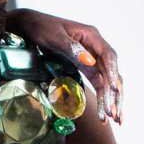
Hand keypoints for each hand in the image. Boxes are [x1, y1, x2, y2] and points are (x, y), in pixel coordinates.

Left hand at [8, 10, 122, 124]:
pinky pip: (97, 81)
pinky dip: (102, 96)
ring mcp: (91, 56)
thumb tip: (90, 62)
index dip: (112, 74)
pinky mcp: (84, 65)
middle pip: (110, 72)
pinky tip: (105, 110)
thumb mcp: (54, 37)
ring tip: (115, 118)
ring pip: (106, 79)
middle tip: (113, 114)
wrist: (28, 25)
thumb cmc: (41, 27)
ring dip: (111, 99)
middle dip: (113, 94)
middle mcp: (95, 46)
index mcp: (92, 36)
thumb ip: (72, 49)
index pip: (108, 57)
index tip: (113, 91)